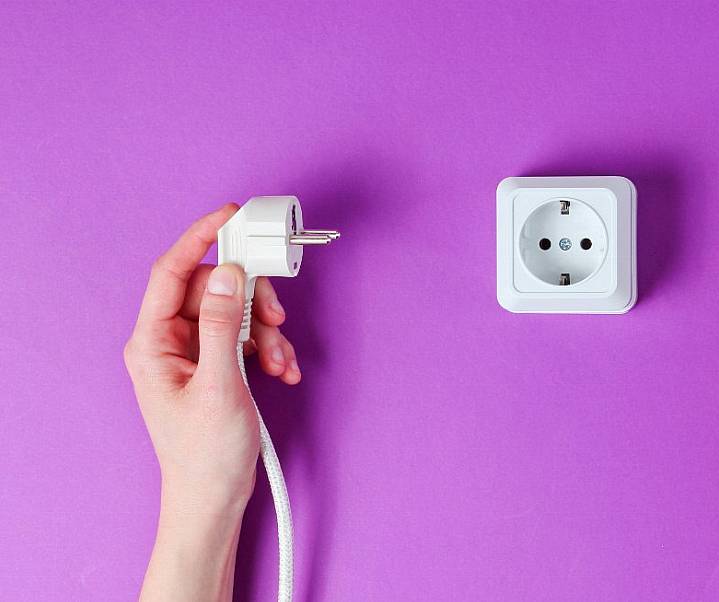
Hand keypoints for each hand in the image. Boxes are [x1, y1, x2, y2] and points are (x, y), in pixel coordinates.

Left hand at [124, 204, 300, 600]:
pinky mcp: (217, 364)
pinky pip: (246, 335)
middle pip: (215, 289)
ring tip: (280, 359)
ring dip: (267, 330)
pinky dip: (270, 347)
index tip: (231, 216)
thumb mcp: (220, 386)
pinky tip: (282, 369)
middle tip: (277, 315)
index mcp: (152, 342)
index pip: (173, 272)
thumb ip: (225, 326)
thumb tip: (230, 275)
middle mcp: (169, 341)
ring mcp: (194, 353)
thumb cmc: (205, 455)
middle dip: (252, 300)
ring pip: (236, 311)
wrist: (215, 498)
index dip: (201, 237)